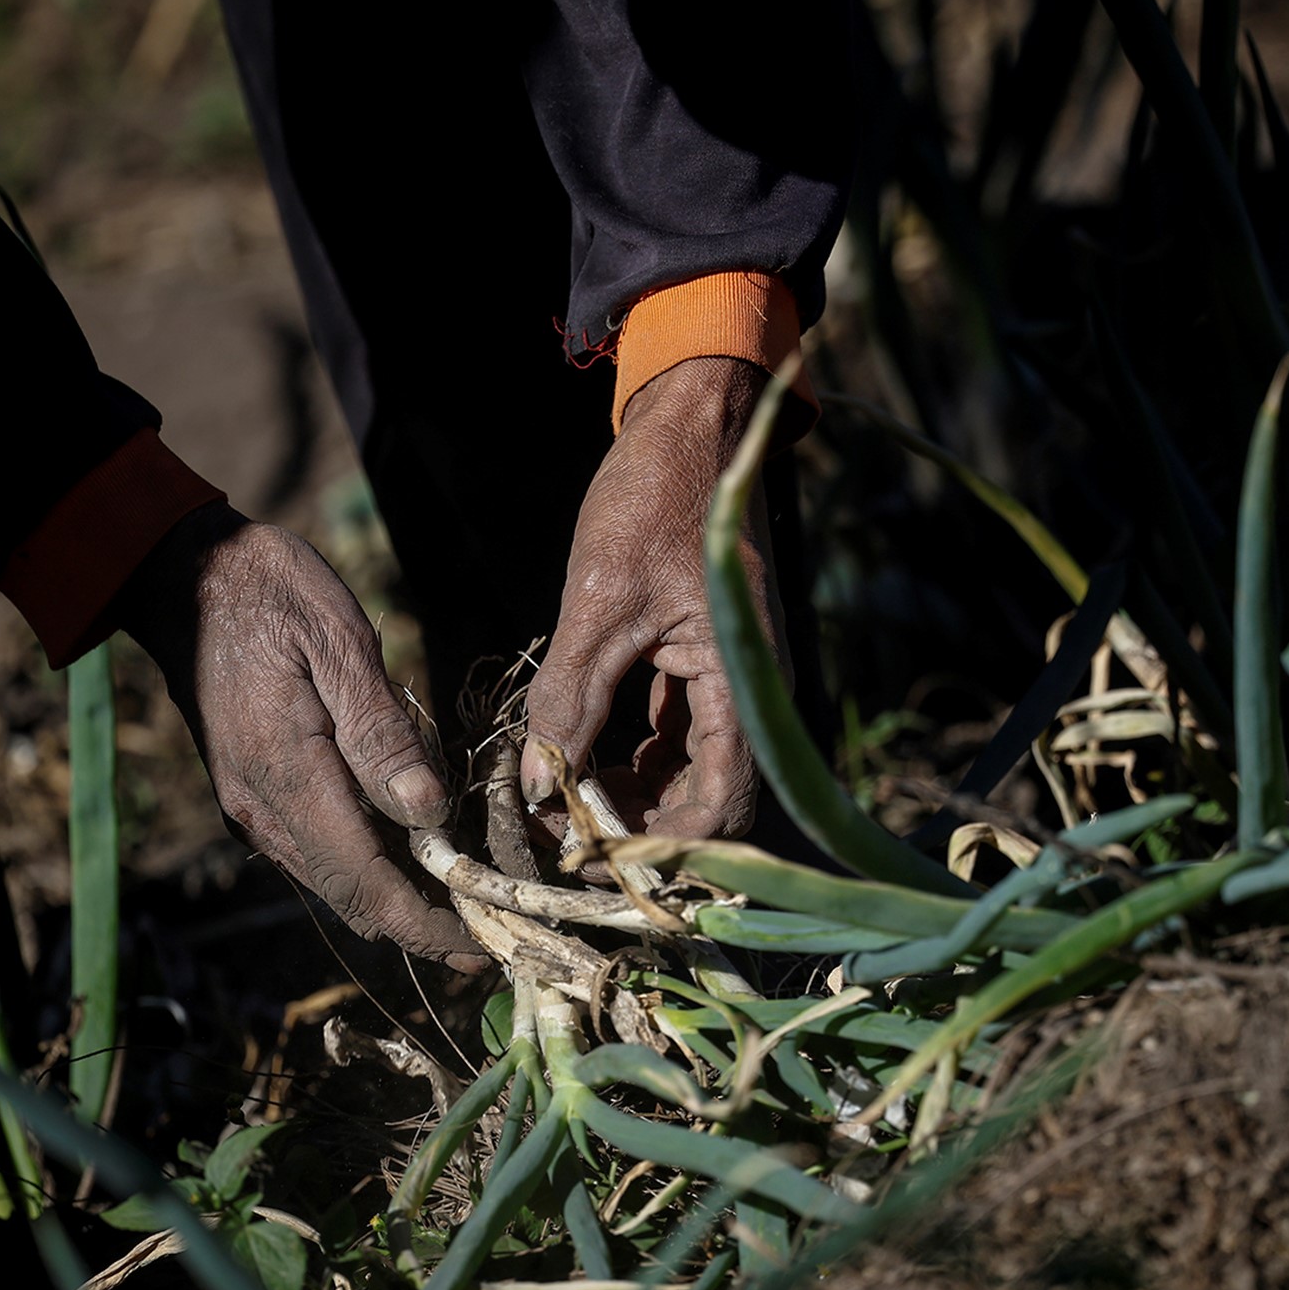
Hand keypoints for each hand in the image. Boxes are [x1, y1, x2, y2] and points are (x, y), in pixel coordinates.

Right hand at [115, 504, 486, 972]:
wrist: (179, 574)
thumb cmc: (269, 593)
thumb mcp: (337, 642)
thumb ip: (380, 732)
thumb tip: (427, 812)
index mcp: (287, 775)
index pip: (365, 881)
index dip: (425, 925)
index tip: (480, 948)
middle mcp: (261, 808)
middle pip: (351, 897)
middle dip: (421, 925)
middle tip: (491, 933)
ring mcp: (250, 805)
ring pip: (333, 880)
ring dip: (396, 898)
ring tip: (465, 900)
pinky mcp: (251, 792)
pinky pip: (316, 851)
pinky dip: (368, 866)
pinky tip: (414, 850)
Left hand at [521, 356, 788, 840]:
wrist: (689, 430)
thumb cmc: (655, 502)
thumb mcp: (600, 602)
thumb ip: (571, 700)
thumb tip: (539, 788)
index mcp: (742, 685)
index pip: (723, 806)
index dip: (663, 848)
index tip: (595, 858)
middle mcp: (749, 696)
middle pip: (708, 802)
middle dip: (641, 830)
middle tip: (565, 838)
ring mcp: (728, 683)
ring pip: (687, 774)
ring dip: (631, 797)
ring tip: (561, 800)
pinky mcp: (702, 668)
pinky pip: (673, 736)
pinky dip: (630, 758)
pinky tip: (580, 759)